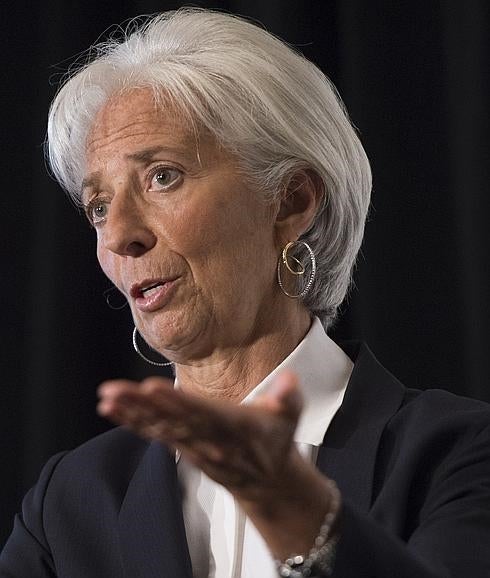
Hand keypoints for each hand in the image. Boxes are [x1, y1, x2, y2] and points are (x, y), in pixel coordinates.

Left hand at [97, 370, 302, 499]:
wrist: (267, 480)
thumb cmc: (275, 440)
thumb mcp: (290, 417)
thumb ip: (288, 398)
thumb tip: (290, 380)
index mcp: (234, 427)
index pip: (202, 413)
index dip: (177, 402)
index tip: (152, 388)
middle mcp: (209, 439)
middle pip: (172, 420)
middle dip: (141, 406)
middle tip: (114, 391)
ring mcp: (193, 445)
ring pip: (159, 427)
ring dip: (131, 413)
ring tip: (106, 399)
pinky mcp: (183, 447)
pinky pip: (155, 434)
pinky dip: (132, 422)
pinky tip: (112, 410)